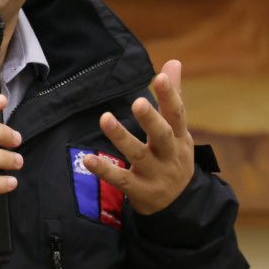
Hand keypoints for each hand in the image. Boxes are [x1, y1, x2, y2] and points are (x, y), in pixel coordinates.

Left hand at [85, 59, 193, 214]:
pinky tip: (88, 159)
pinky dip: (104, 170)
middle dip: (151, 119)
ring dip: (121, 137)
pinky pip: (120, 179)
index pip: (177, 114)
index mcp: (180, 138)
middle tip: (137, 101)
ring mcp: (155, 174)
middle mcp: (170, 156)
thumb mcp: (179, 131)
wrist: (180, 205)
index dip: (170, 96)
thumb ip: (172, 98)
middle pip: (163, 136)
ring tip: (105, 118)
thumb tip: (173, 62)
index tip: (159, 76)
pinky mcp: (139, 190)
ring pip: (138, 155)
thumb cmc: (173, 157)